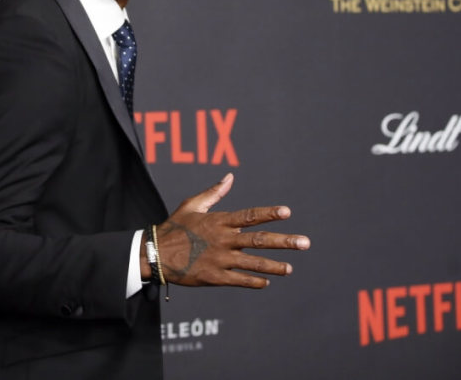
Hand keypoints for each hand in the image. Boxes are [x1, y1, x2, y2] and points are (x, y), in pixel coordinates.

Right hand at [145, 173, 309, 287]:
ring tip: (290, 268)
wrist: (155, 253)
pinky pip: (239, 280)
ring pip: (253, 263)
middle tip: (305, 243)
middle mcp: (223, 240)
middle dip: (284, 241)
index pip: (249, 216)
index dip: (269, 214)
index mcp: (219, 221)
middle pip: (259, 240)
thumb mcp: (192, 205)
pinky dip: (254, 282)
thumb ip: (214, 193)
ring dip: (274, 266)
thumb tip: (230, 177)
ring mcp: (220, 260)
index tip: (287, 212)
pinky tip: (266, 282)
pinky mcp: (214, 277)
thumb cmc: (175, 227)